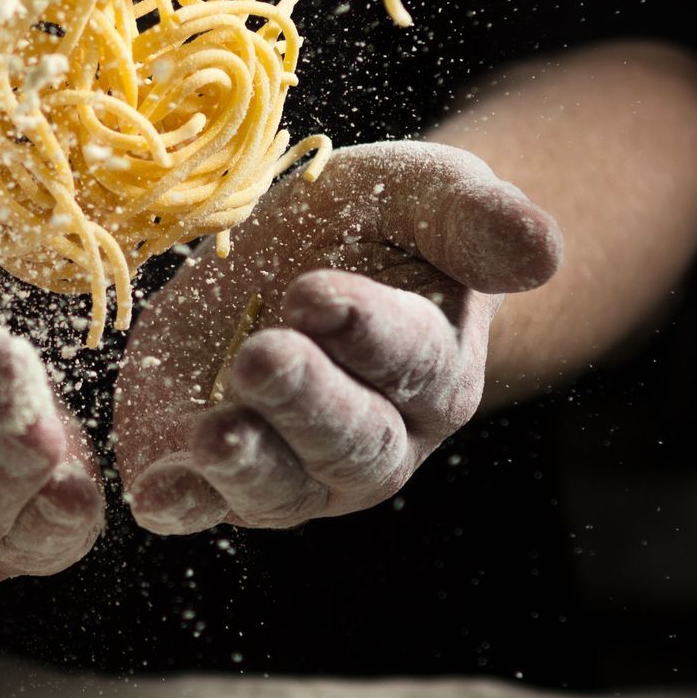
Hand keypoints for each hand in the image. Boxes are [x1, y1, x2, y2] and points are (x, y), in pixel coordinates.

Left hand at [113, 142, 561, 533]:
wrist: (302, 250)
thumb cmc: (378, 221)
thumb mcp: (423, 192)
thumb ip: (474, 216)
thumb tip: (541, 249)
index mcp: (432, 369)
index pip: (408, 359)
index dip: (364, 330)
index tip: (314, 292)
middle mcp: (372, 436)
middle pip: (349, 438)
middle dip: (306, 400)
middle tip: (263, 354)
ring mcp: (292, 467)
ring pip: (279, 485)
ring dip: (246, 464)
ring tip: (213, 434)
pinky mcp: (212, 472)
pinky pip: (200, 504)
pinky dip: (180, 503)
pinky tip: (155, 493)